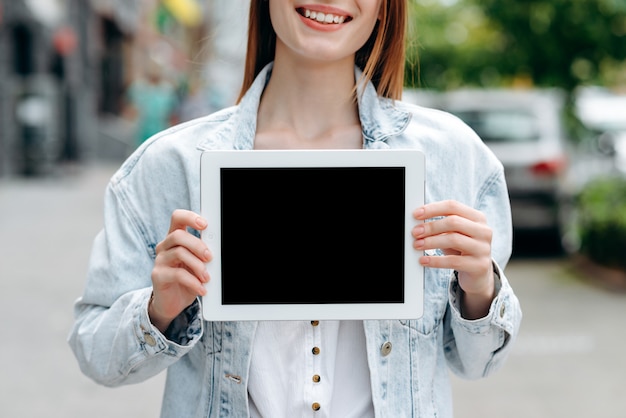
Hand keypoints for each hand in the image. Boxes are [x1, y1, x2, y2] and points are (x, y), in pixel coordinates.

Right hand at [149, 209, 211, 331]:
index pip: (178, 218)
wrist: (173, 302)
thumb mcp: (198, 263)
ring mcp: (160, 260)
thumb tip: (218, 247)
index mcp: (175, 238)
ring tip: (207, 277)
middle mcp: (165, 246)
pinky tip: (202, 289)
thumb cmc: (188, 278)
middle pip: (178, 235)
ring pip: (179, 253)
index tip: (205, 225)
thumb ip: (203, 253)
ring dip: (198, 265)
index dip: (190, 217)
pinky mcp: (158, 276)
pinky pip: (178, 274)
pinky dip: (194, 282)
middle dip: (198, 245)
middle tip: (210, 258)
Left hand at [412, 200, 494, 318]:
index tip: (416, 214)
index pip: (453, 206)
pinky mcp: (479, 266)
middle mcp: (484, 231)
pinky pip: (453, 261)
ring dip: (431, 242)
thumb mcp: (454, 234)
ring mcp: (483, 248)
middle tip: (415, 232)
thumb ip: (441, 226)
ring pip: (454, 239)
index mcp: (477, 218)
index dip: (433, 209)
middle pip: (453, 222)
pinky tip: (424, 260)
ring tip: (417, 245)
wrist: (478, 274)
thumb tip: (418, 223)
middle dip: (431, 226)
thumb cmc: (462, 249)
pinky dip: (435, 261)